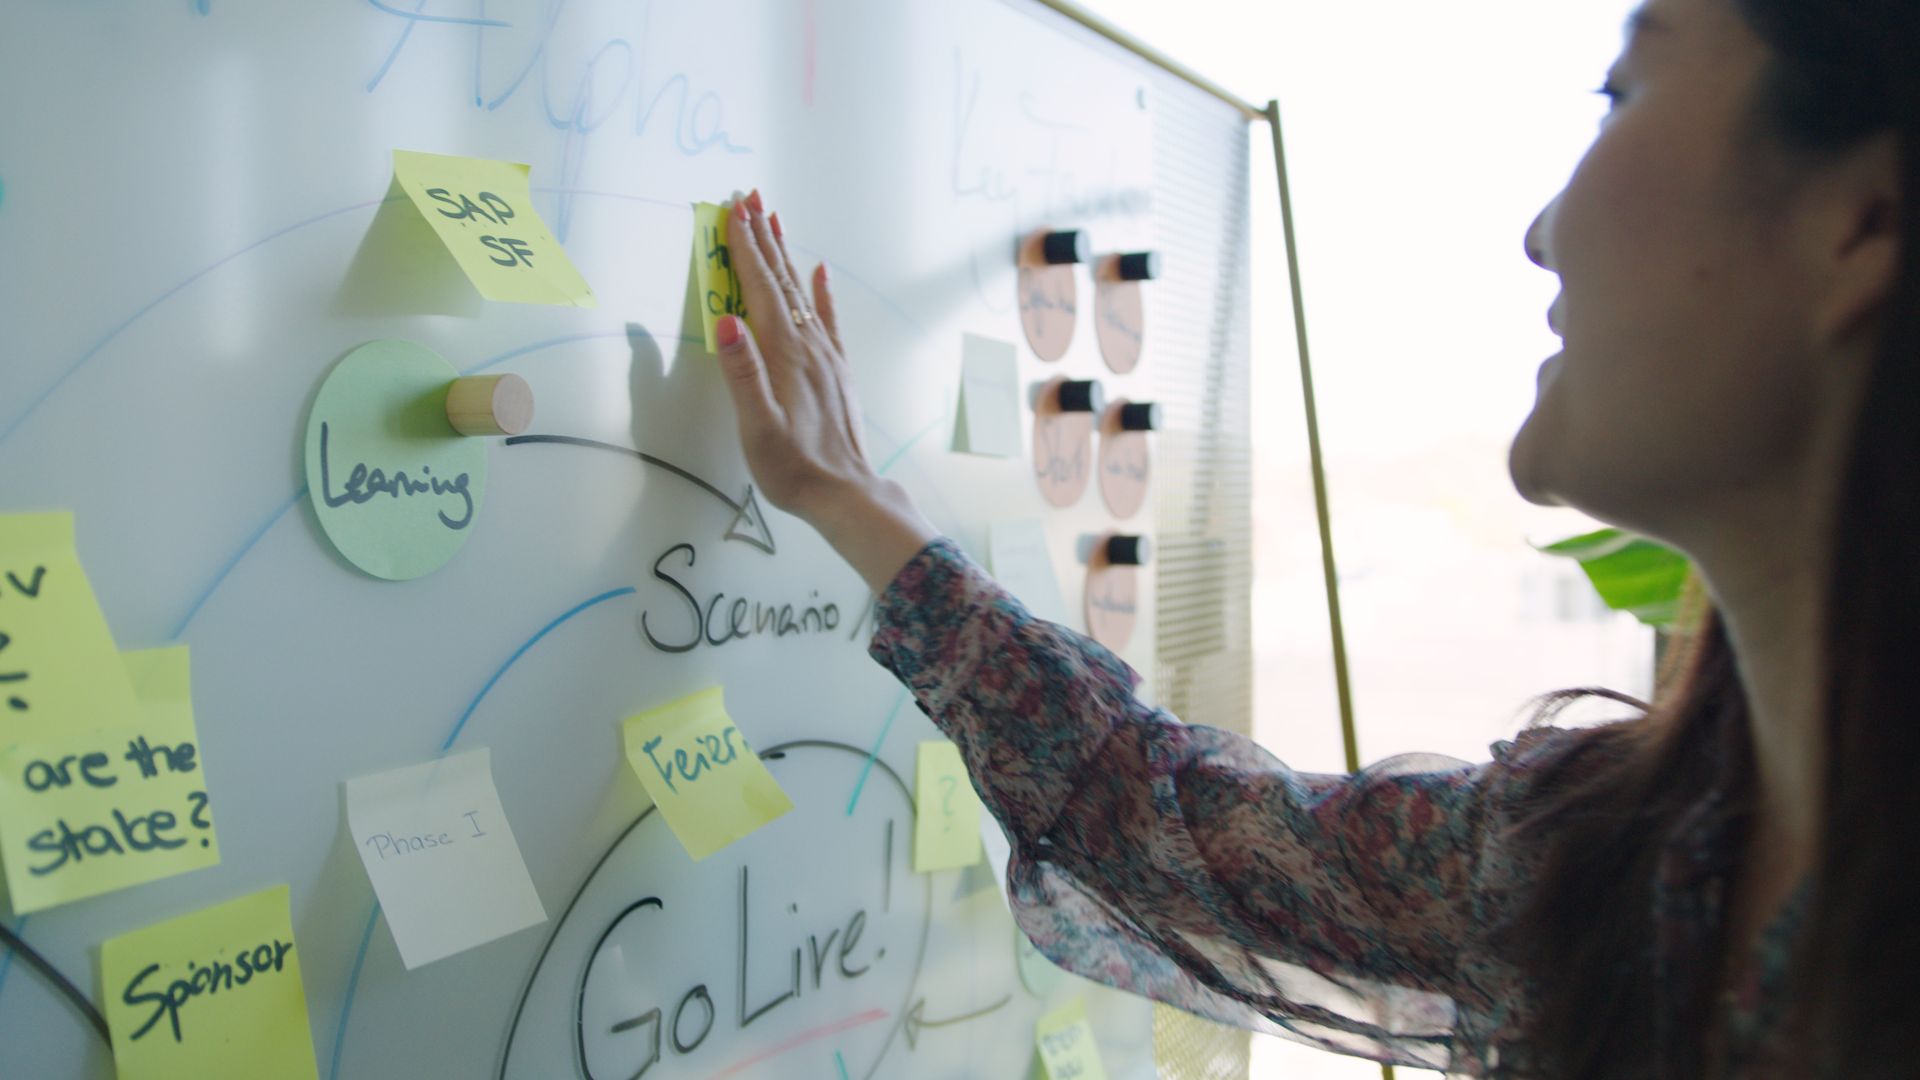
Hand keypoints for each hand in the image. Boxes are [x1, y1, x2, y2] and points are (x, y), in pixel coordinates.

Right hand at [716, 191, 938, 593]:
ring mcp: (826, 357)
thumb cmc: (794, 468)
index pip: (759, 289)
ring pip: (802, 292)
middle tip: (749, 198)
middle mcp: (809, 347)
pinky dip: (821, 292)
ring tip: (775, 218)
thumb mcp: (757, 427)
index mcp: (785, 355)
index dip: (744, 249)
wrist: (845, 494)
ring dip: (785, 254)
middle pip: (781, 280)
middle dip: (763, 238)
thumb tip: (727, 322)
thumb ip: (742, 373)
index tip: (732, 213)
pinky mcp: (836, 371)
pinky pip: (827, 319)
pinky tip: (820, 273)